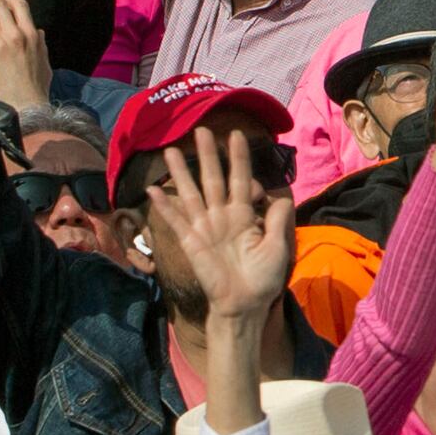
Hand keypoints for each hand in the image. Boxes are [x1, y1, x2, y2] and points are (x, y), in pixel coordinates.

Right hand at [141, 127, 297, 318]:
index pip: (240, 179)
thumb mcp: (278, 246)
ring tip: (171, 150)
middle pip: (213, 179)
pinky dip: (164, 206)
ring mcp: (205, 228)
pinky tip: (152, 190)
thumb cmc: (263, 279)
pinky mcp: (191, 242)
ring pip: (191, 193)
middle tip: (201, 130)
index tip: (235, 135)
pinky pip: (176, 221)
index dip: (238, 158)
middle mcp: (222, 216)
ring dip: (181, 173)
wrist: (244, 305)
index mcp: (244, 215)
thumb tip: (282, 194)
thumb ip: (279, 219)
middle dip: (208, 155)